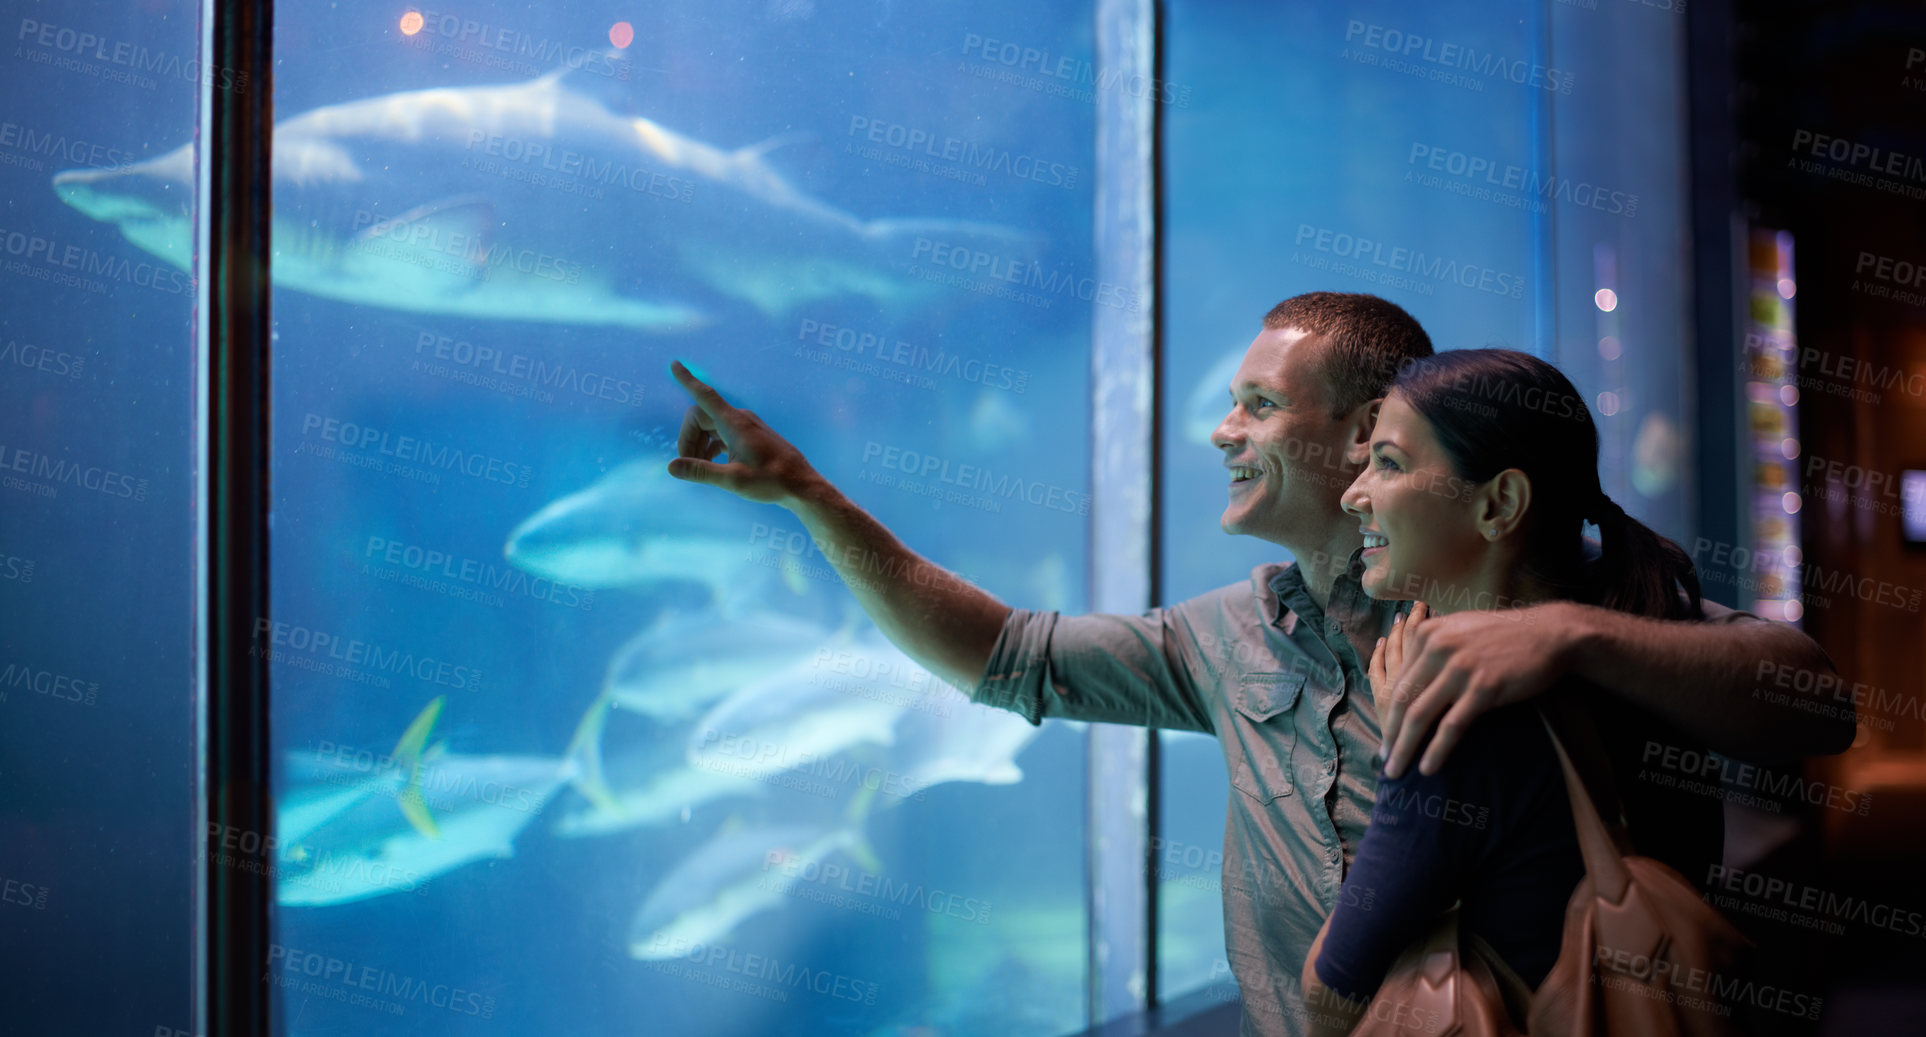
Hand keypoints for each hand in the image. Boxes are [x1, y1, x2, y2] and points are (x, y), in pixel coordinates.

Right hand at [666, 360, 818, 503]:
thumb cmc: (771, 480)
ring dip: (699, 443)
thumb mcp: (732, 479)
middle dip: (688, 437)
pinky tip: (712, 464)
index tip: (674, 364)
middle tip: (687, 464)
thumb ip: (701, 471)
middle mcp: (739, 419)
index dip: (687, 380)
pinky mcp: (750, 436)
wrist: (801, 483)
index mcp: (734, 423)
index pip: (704, 395)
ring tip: (699, 468)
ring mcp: (746, 426)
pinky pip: (722, 433)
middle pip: (701, 416)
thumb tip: (671, 467)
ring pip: (711, 426)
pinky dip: (711, 445)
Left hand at [1377, 601, 1586, 777]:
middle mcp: (1438, 648)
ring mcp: (1460, 668)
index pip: (1398, 681)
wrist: (1549, 634)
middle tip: (1384, 762)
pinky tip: (1428, 767)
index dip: (1388, 713)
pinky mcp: (1484, 687)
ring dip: (1405, 748)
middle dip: (1390, 735)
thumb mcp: (1458, 630)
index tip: (1385, 737)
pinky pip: (1452, 726)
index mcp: (1428, 633)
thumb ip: (1430, 649)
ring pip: (1420, 715)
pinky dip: (1437, 750)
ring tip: (1398, 772)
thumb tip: (1404, 676)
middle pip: (1402, 700)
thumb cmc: (1502, 636)